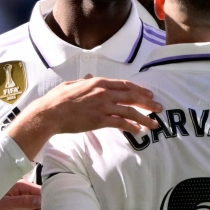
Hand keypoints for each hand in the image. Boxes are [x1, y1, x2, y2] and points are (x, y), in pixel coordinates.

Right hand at [8, 77, 161, 160]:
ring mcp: (102, 106)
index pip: (125, 84)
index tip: (149, 94)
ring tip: (154, 124)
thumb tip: (87, 78)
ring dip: (144, 118)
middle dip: (148, 102)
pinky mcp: (99, 120)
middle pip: (132, 96)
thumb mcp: (71, 85)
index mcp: (97, 82)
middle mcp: (103, 92)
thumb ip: (82, 81)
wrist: (50, 113)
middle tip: (159, 107)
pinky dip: (131, 127)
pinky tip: (138, 131)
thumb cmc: (57, 99)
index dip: (139, 89)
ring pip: (130, 111)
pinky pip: (120, 123)